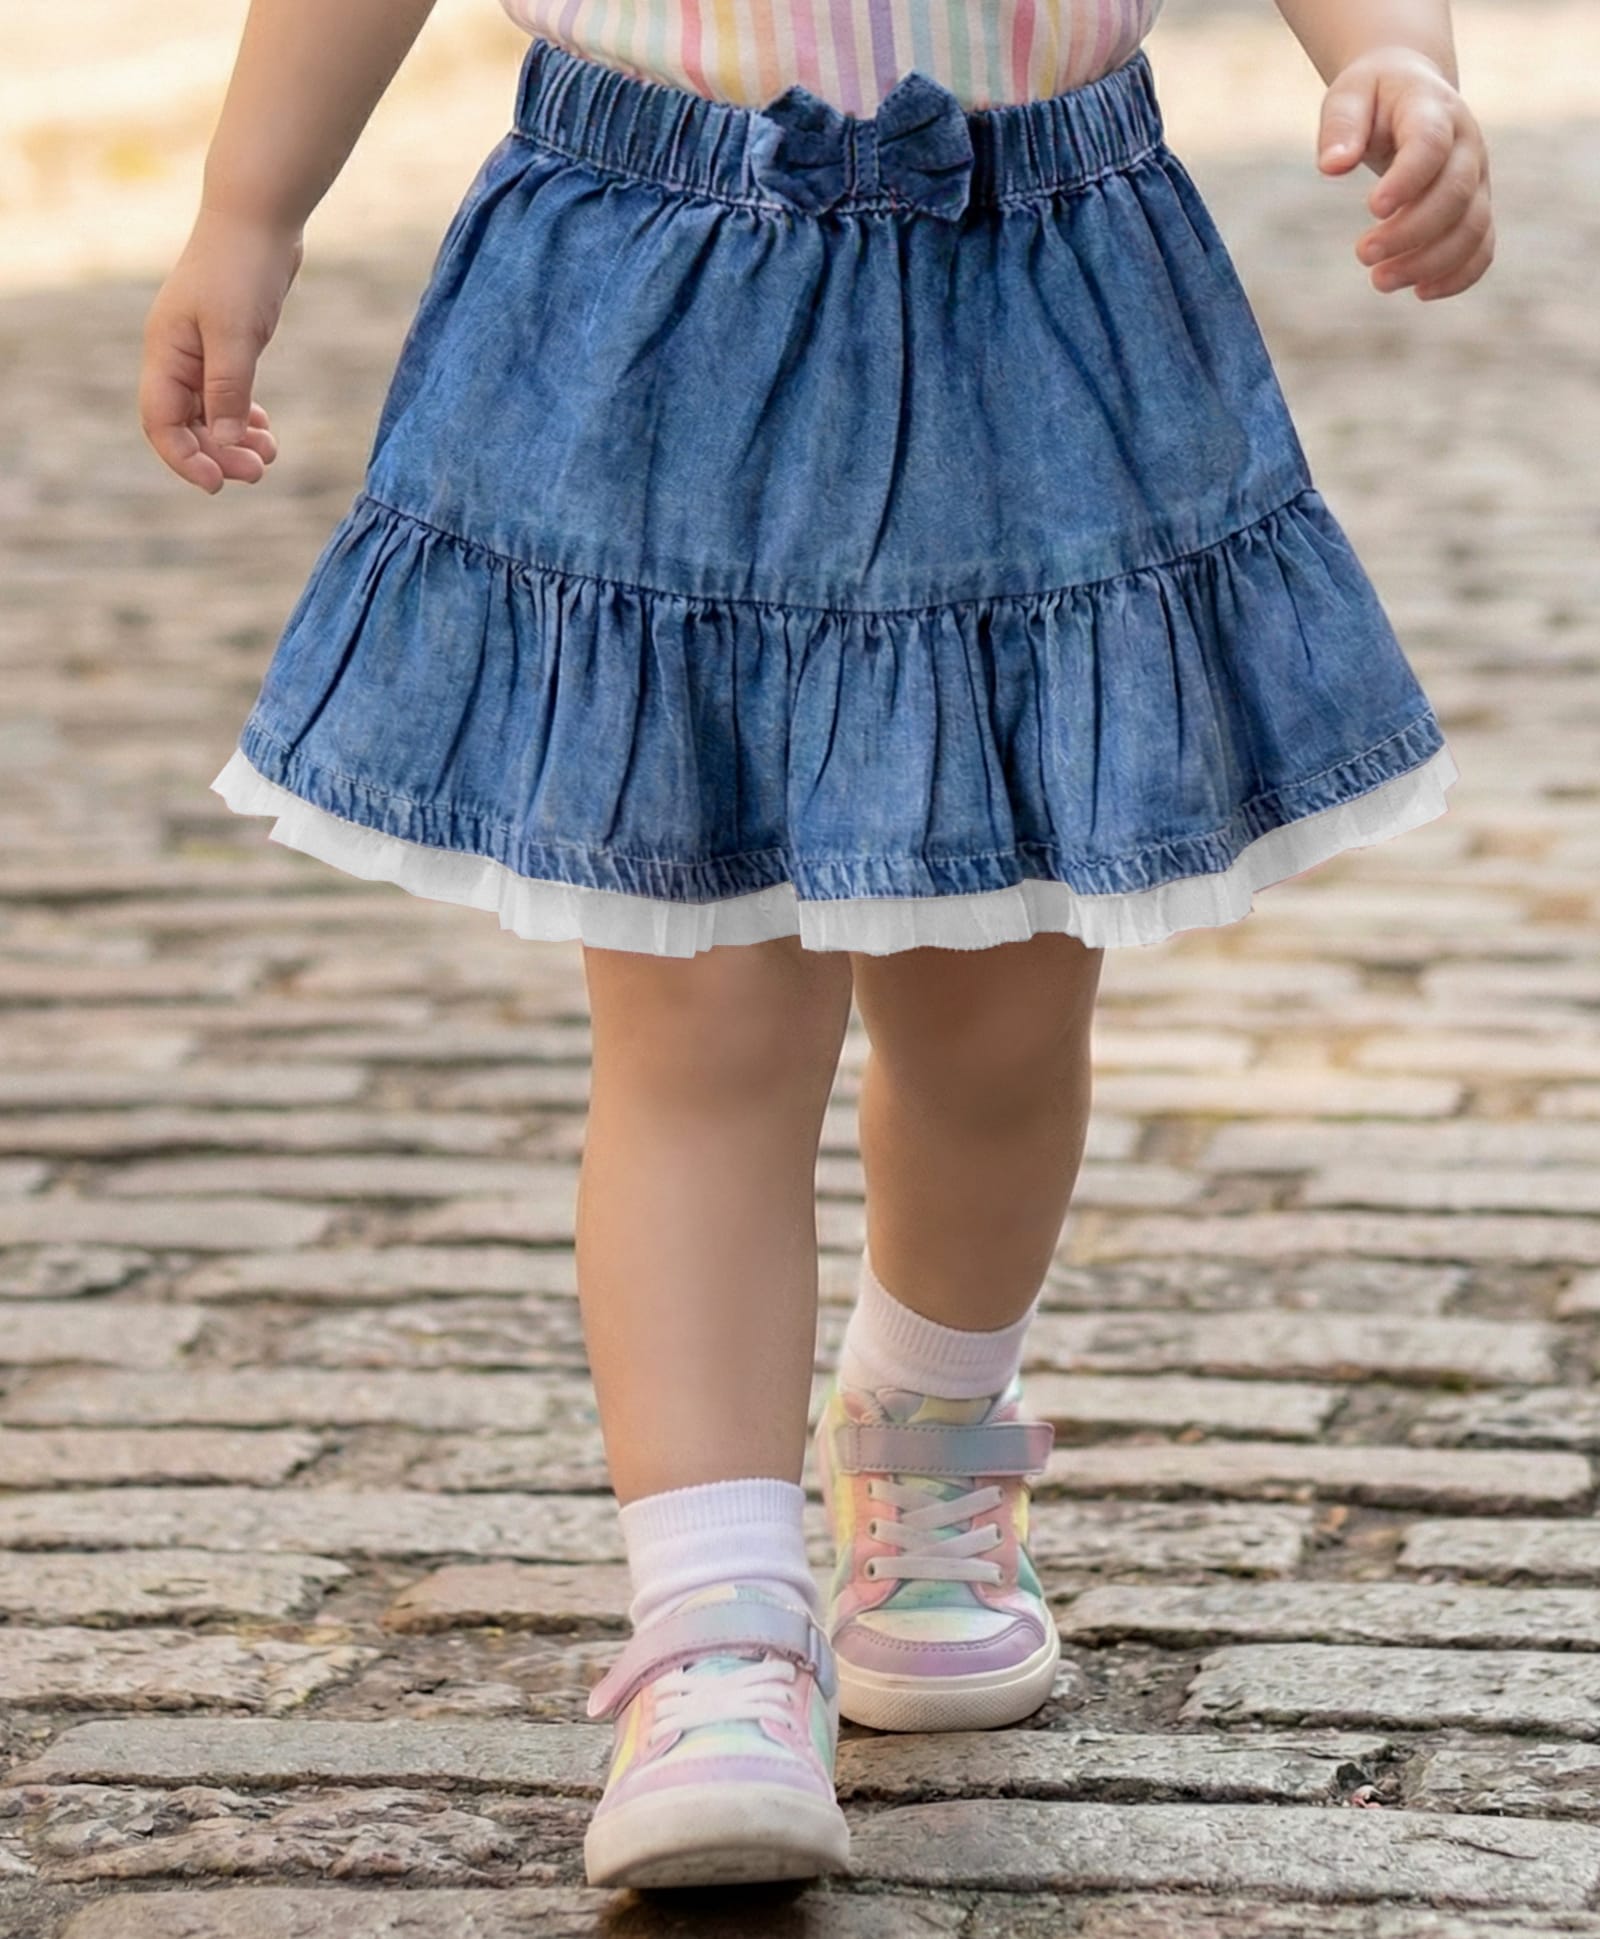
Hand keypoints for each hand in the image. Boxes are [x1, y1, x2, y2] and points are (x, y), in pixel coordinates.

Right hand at [139, 207, 303, 492]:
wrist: (258, 218)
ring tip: (270, 453)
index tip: (220, 484)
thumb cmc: (241, 270)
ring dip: (235, 440)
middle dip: (219, 454)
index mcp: (166, 353)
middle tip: (260, 471)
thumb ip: (228, 390)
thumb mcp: (236, 335)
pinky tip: (264, 427)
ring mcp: (201, 351)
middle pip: (186, 425)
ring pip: (209, 414)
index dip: (185, 459)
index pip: (161, 423)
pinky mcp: (227, 345)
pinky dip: (243, 417)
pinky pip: (226, 396)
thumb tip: (224, 443)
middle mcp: (176, 356)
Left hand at [1316, 48, 1493, 300]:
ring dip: (1429, 263)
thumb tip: (1332, 166)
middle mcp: (1467, 144)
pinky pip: (1482, 247)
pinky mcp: (1476, 207)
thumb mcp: (1349, 95)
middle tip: (1362, 254)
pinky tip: (1420, 292)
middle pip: (1455, 195)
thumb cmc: (1373, 97)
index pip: (1431, 144)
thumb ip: (1341, 126)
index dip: (1407, 179)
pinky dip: (1458, 276)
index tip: (1372, 209)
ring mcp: (1478, 178)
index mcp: (1435, 110)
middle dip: (1410, 233)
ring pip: (1472, 228)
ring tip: (1380, 281)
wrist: (1410, 90)